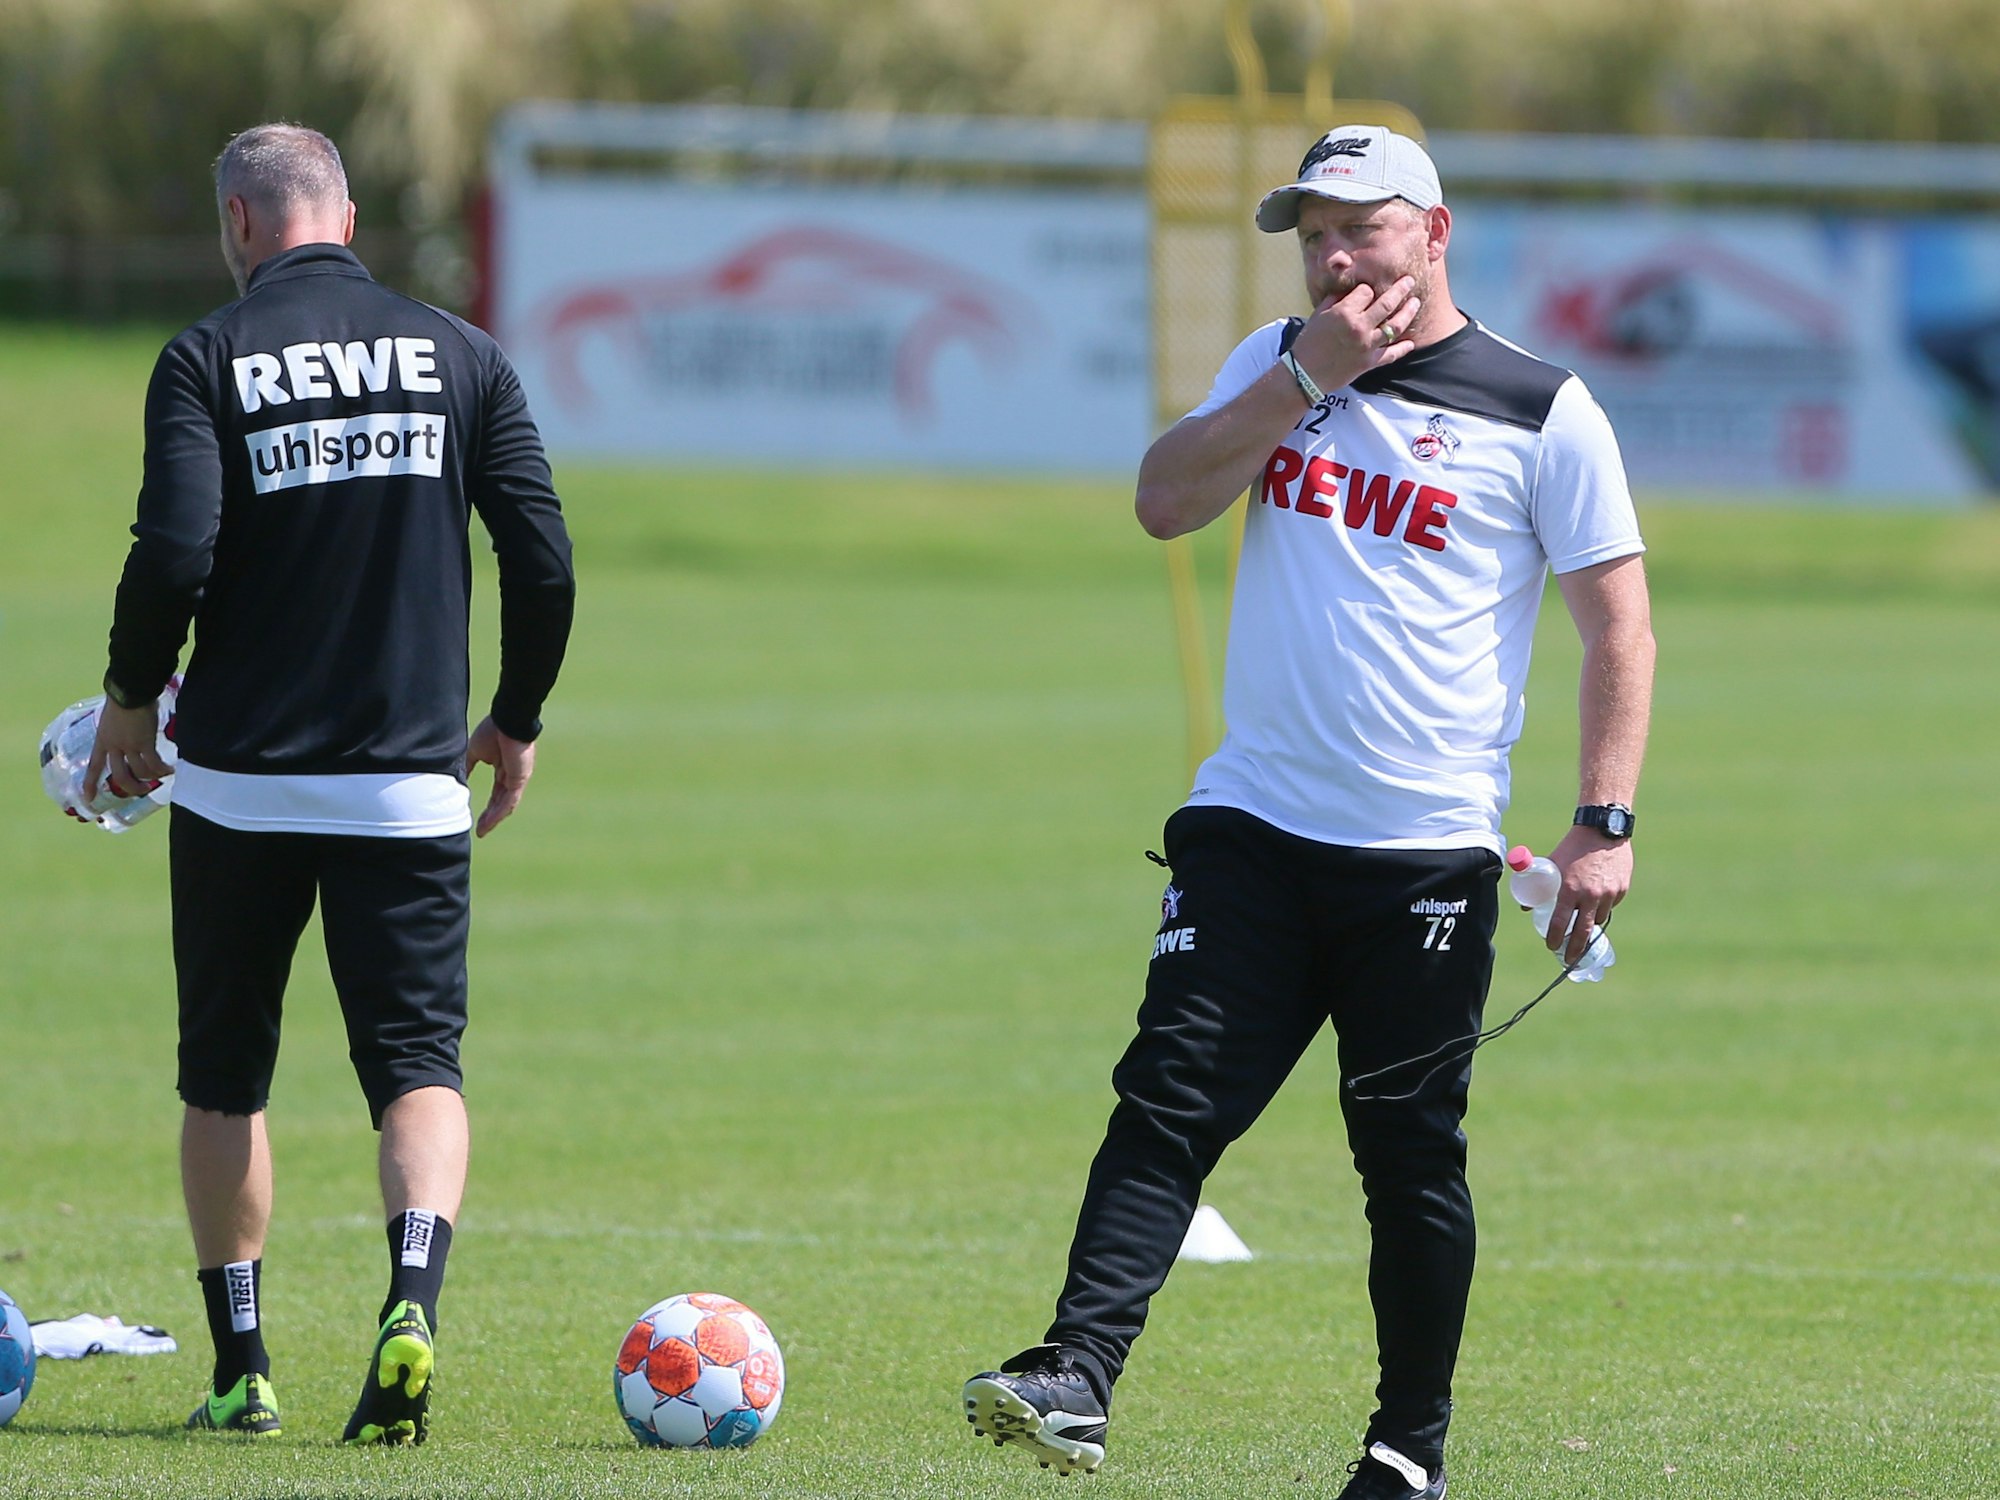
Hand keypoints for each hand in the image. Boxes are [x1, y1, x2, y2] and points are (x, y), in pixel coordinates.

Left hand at [85, 699, 169, 803]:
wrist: (130, 692)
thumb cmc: (122, 701)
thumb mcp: (112, 720)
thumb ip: (117, 732)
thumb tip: (128, 737)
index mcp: (102, 741)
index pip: (95, 766)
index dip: (90, 784)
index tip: (88, 799)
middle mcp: (114, 747)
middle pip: (120, 776)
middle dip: (132, 787)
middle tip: (143, 790)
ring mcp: (129, 746)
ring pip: (139, 772)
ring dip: (151, 778)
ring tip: (162, 776)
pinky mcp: (145, 742)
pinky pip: (154, 763)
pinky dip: (162, 769)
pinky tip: (170, 769)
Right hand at [466, 715, 534, 837]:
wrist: (507, 719)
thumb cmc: (492, 731)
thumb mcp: (475, 751)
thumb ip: (468, 766)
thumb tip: (459, 778)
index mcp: (503, 768)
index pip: (496, 793)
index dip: (488, 807)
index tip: (478, 819)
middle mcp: (512, 776)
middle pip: (501, 802)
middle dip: (490, 817)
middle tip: (480, 831)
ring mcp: (517, 778)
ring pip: (505, 805)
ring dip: (493, 819)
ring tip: (482, 830)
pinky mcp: (520, 778)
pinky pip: (509, 800)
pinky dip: (499, 812)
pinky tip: (490, 822)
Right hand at [1290, 275, 1419, 390]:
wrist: (1304, 374)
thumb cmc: (1308, 343)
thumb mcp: (1318, 315)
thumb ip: (1336, 300)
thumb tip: (1352, 290)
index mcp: (1344, 312)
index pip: (1366, 291)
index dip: (1367, 289)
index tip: (1367, 291)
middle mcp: (1359, 327)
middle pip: (1387, 303)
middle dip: (1400, 289)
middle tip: (1409, 281)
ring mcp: (1367, 345)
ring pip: (1395, 326)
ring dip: (1408, 312)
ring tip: (1415, 303)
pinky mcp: (1370, 362)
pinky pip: (1392, 354)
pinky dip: (1403, 348)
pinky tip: (1411, 342)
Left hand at [1544, 826, 1632, 965]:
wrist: (1602, 830)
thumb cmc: (1572, 847)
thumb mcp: (1551, 862)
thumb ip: (1539, 884)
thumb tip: (1526, 906)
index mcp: (1569, 890)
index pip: (1559, 923)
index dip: (1554, 938)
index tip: (1551, 946)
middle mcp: (1590, 895)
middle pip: (1582, 931)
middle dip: (1575, 949)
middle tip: (1569, 959)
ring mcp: (1608, 894)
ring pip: (1598, 918)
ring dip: (1590, 922)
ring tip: (1582, 921)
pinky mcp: (1621, 890)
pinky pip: (1610, 905)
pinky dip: (1602, 906)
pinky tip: (1597, 898)